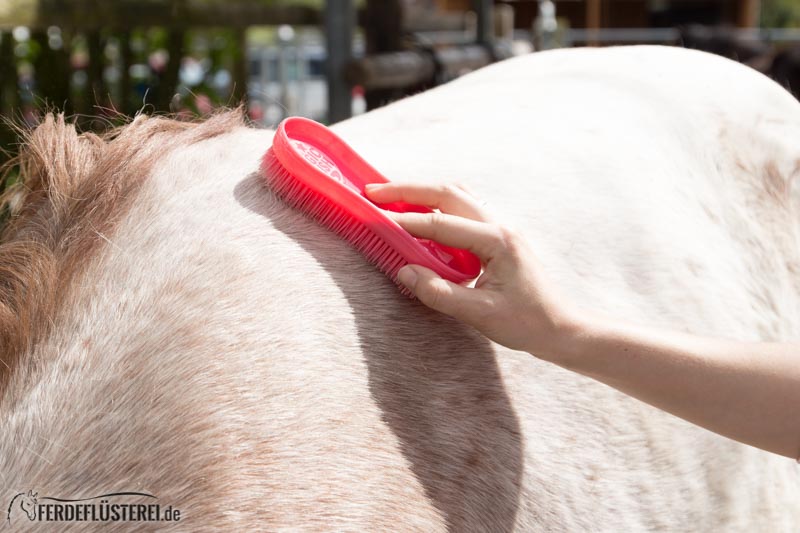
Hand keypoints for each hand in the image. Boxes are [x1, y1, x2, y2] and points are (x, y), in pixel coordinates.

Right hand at [365, 182, 580, 357]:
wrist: (560, 329)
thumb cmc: (527, 324)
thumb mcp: (480, 314)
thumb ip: (439, 293)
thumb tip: (405, 271)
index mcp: (497, 241)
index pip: (441, 224)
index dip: (406, 222)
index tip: (375, 218)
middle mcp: (500, 226)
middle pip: (448, 192)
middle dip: (409, 190)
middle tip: (374, 192)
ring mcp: (501, 228)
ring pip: (457, 196)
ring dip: (423, 194)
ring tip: (392, 198)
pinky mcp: (498, 237)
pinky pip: (464, 211)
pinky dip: (438, 207)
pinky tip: (421, 218)